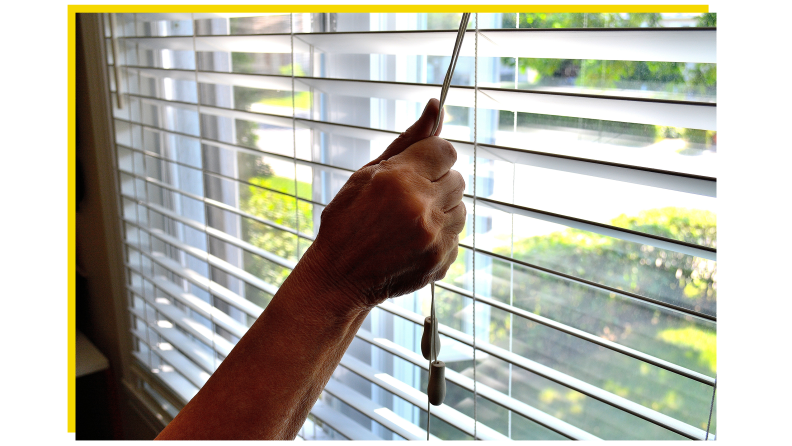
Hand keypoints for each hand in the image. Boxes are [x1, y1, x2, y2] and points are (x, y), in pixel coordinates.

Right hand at [304, 98, 465, 310]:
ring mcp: (434, 237)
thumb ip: (407, 141)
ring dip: (441, 210)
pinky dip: (439, 236)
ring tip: (409, 221)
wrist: (340, 277)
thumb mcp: (368, 173)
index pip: (446, 150)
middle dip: (436, 183)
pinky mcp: (441, 260)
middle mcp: (421, 207)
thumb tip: (436, 106)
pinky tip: (412, 242)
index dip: (432, 157)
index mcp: (400, 179)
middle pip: (457, 178)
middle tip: (408, 197)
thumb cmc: (348, 220)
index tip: (417, 168)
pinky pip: (456, 236)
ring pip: (460, 209)